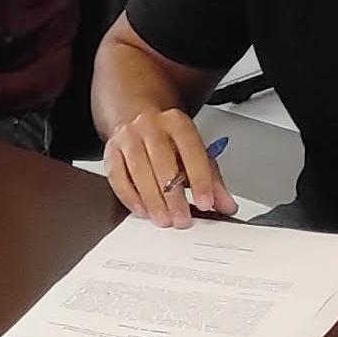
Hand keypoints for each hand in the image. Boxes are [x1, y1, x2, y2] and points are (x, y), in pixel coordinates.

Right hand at [103, 108, 229, 226]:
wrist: (137, 116)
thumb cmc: (169, 140)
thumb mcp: (195, 152)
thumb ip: (212, 178)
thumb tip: (227, 205)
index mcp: (177, 123)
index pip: (192, 151)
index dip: (200, 179)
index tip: (206, 203)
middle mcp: (151, 126)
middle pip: (163, 163)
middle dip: (173, 196)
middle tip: (182, 219)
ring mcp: (128, 137)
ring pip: (139, 171)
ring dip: (153, 201)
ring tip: (164, 220)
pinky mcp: (110, 150)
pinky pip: (118, 177)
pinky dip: (130, 197)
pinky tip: (143, 211)